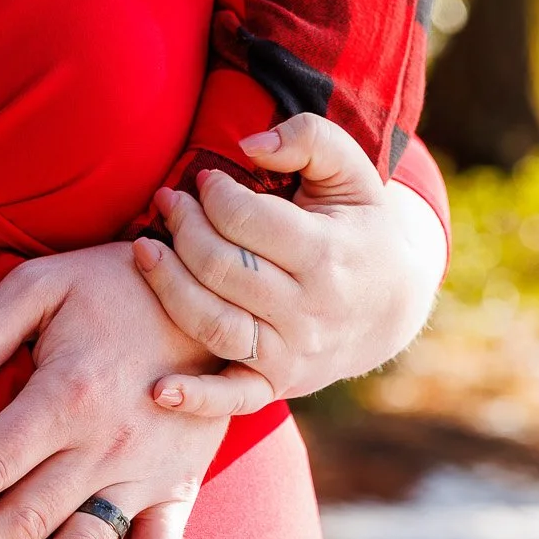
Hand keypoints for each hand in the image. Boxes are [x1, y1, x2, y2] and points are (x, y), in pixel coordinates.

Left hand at [133, 113, 447, 418]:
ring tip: (144, 250)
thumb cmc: (358, 226)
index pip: (246, 220)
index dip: (212, 194)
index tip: (202, 182)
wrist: (393, 304)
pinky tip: (157, 391)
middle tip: (168, 204)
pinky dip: (194, 399)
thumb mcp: (352, 172)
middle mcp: (309, 310)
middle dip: (183, 229)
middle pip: (221, 268)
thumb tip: (249, 145)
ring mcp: (291, 353)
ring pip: (213, 325)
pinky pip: (233, 400)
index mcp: (328, 253)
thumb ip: (308, 139)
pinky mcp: (277, 385)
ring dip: (166, 287)